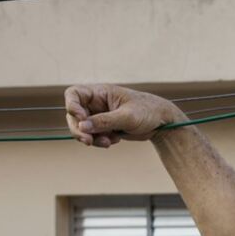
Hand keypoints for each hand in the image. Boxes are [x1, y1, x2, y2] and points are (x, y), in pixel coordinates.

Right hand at [64, 84, 186, 147]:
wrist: (162, 123)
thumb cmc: (147, 112)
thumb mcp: (127, 117)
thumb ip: (104, 121)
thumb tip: (82, 127)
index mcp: (100, 93)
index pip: (74, 94)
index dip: (72, 106)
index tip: (81, 118)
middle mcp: (97, 103)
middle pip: (74, 115)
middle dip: (79, 129)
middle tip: (88, 141)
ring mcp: (100, 116)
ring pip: (83, 129)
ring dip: (91, 138)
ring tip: (108, 143)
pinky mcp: (105, 128)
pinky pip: (94, 136)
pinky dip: (100, 141)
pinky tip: (115, 140)